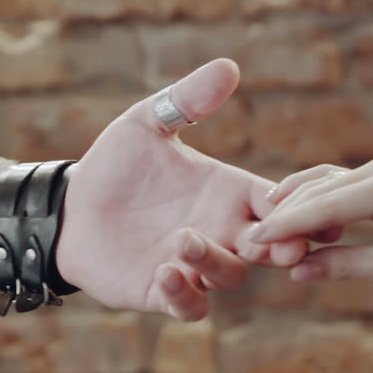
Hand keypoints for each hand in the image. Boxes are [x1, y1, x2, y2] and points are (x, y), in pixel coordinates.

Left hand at [57, 59, 307, 320]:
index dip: (296, 207)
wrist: (69, 207)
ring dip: (215, 262)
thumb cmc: (115, 164)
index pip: (278, 203)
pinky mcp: (163, 291)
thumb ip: (187, 101)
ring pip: (228, 276)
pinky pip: (189, 306)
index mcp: (227, 192)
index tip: (303, 204)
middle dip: (281, 247)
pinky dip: (185, 295)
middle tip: (283, 245)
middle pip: (269, 246)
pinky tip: (167, 272)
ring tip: (184, 238)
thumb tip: (229, 66)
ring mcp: (194, 265)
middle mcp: (220, 231)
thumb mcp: (147, 124)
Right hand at [250, 155, 372, 302]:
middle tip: (252, 241)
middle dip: (285, 217)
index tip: (256, 240)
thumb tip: (295, 272)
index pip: (327, 206)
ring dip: (294, 207)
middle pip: (320, 191)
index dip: (288, 225)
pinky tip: (286, 218)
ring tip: (264, 232)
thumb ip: (343, 266)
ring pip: (323, 185)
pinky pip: (335, 188)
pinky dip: (311, 203)